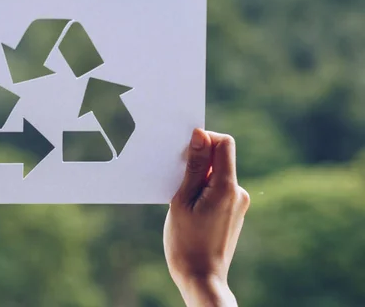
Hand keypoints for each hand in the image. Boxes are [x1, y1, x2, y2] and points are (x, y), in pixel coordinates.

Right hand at [164, 129, 249, 306]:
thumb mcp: (183, 200)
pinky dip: (203, 190)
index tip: (184, 152)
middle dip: (198, 160)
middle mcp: (238, 192)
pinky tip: (188, 207)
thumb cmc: (186, 242)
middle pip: (220, 158)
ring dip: (199, 177)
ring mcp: (238, 203)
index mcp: (227, 187)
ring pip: (217, 175)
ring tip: (180, 198)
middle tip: (176, 176)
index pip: (224, 143)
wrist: (201, 279)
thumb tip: (200, 135)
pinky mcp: (233, 212)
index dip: (204, 139)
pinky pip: (218, 190)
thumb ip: (195, 167)